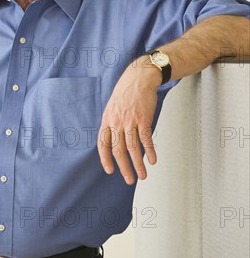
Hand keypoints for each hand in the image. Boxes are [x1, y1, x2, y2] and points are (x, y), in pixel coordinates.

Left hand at [97, 56, 160, 184]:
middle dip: (124, 167)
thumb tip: (114, 139)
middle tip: (129, 179)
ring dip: (138, 164)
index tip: (110, 171)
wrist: (139, 77)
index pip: (102, 144)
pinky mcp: (143, 119)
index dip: (105, 159)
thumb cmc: (126, 92)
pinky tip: (153, 160)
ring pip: (133, 148)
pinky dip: (150, 151)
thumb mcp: (112, 107)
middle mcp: (117, 122)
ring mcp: (130, 121)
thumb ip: (112, 123)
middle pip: (118, 150)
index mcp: (107, 120)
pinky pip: (146, 139)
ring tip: (143, 175)